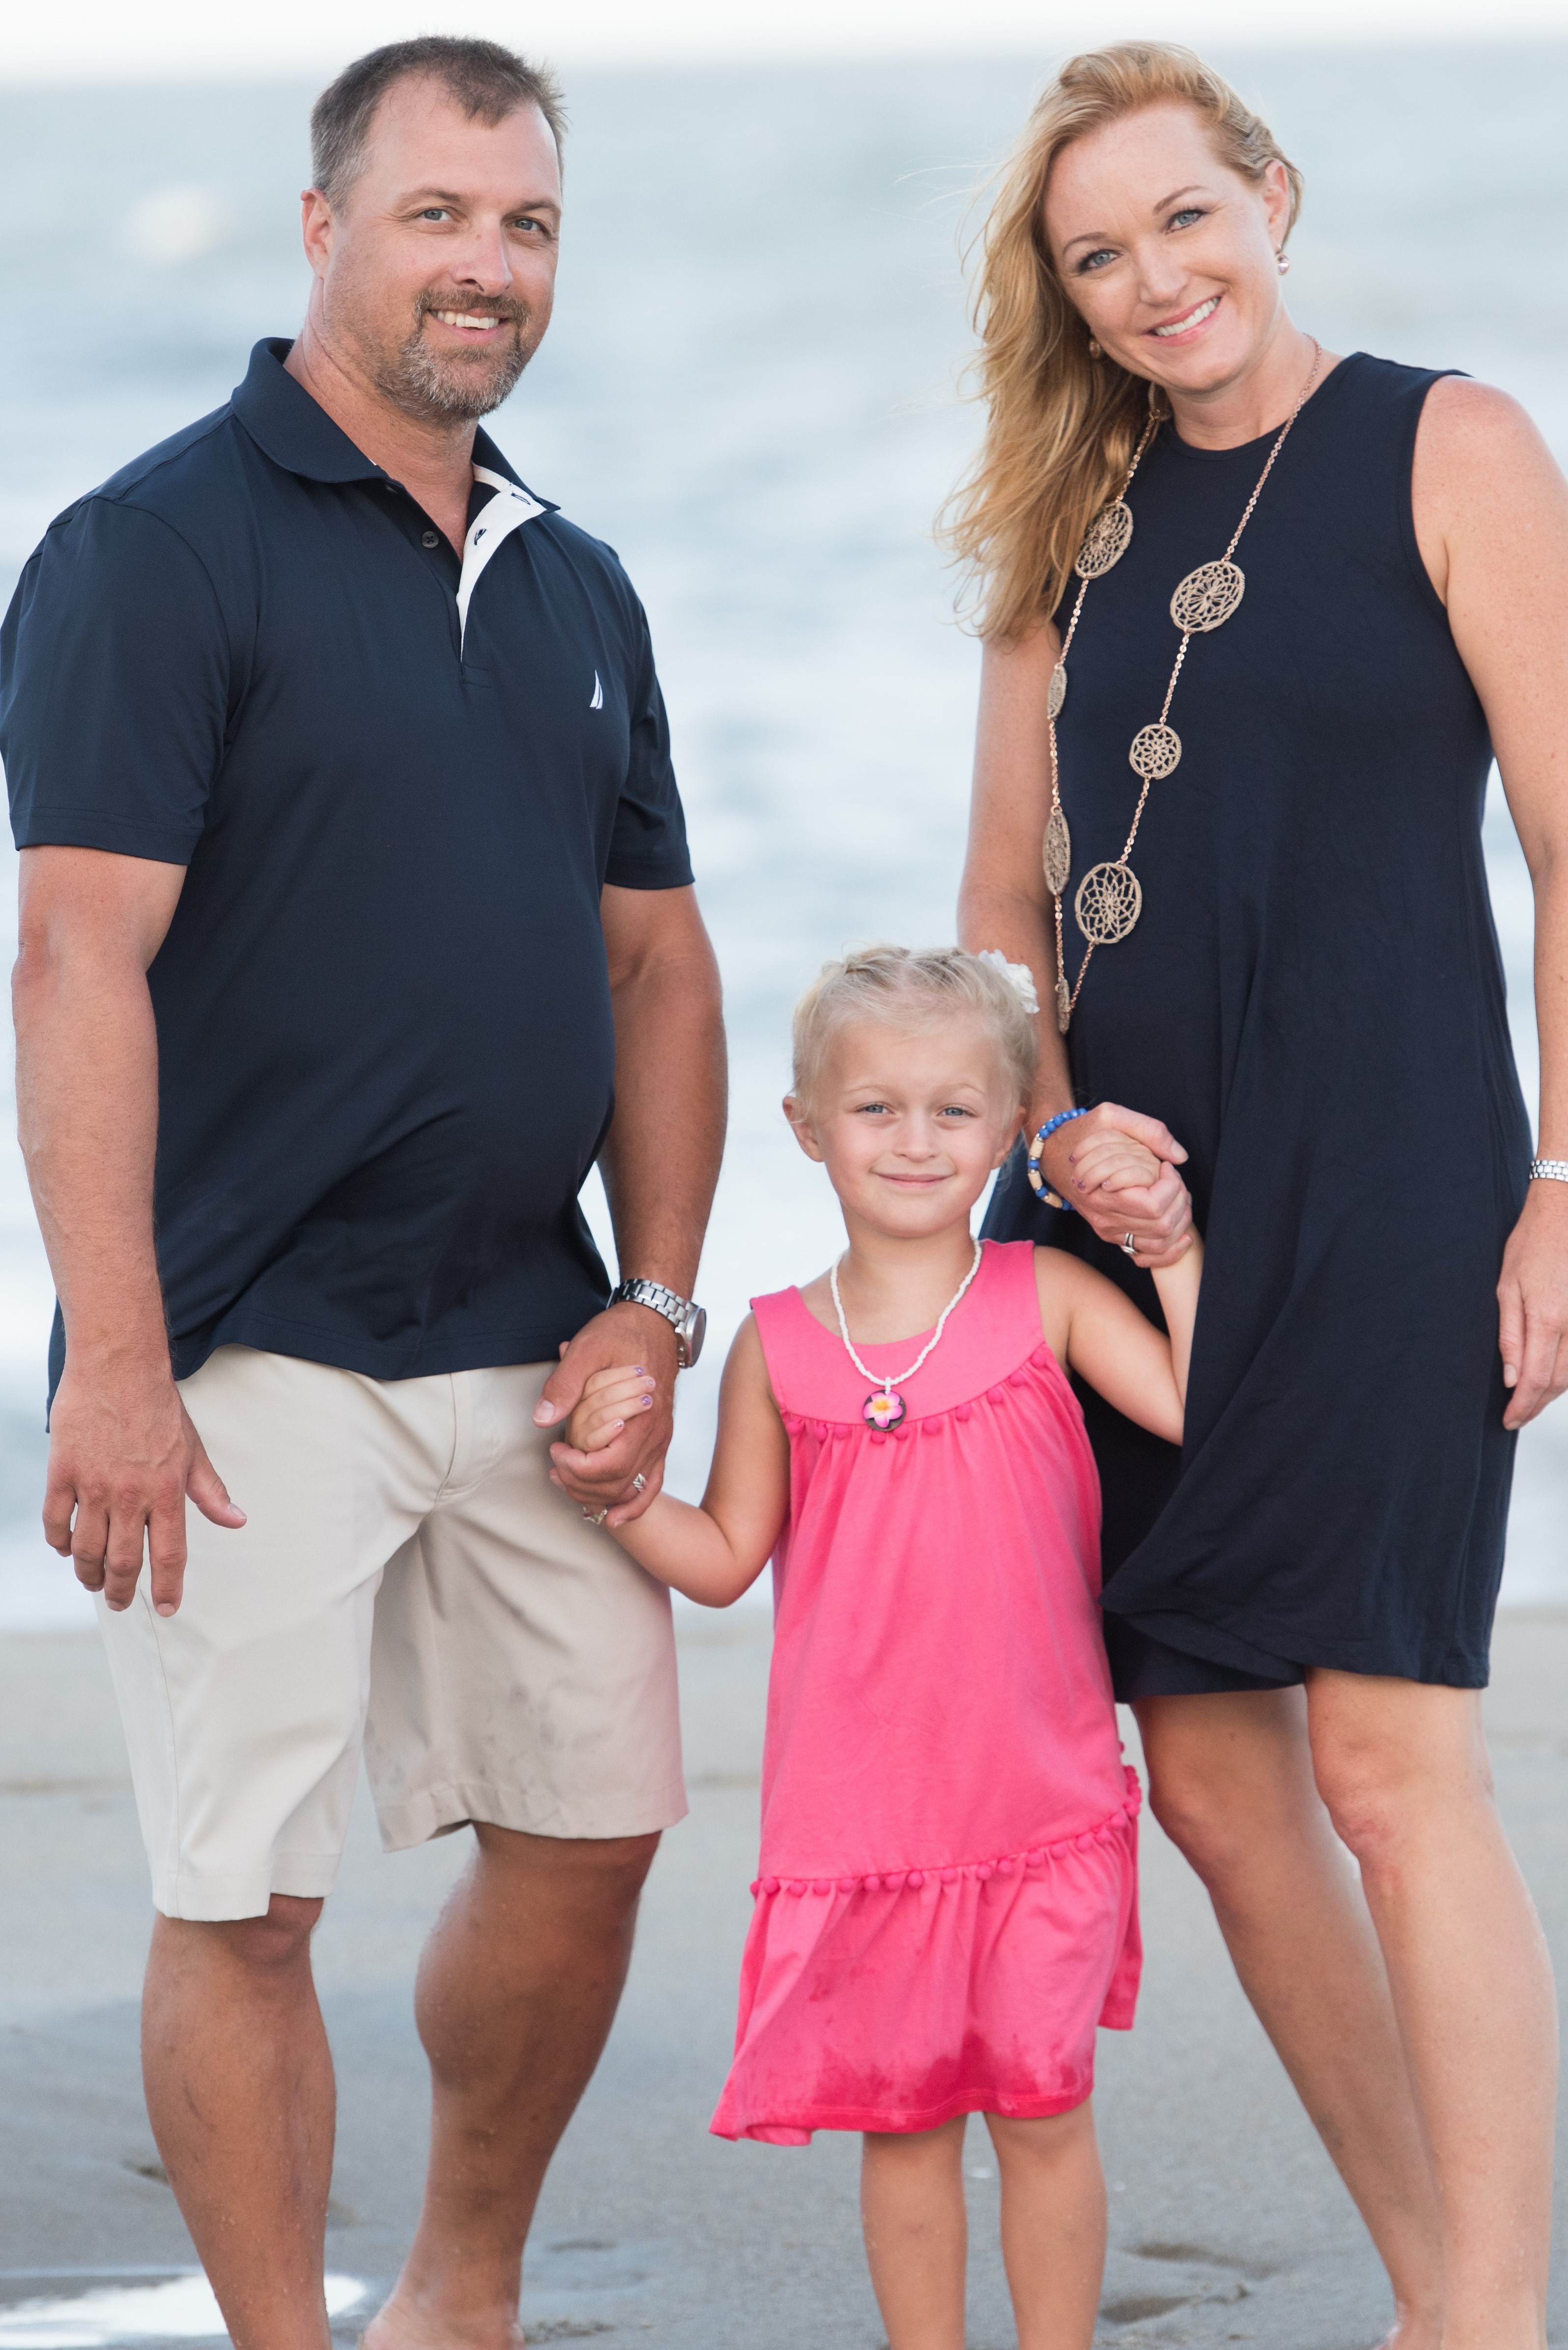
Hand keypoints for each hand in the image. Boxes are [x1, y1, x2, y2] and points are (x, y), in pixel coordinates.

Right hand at [43, 1357, 245, 1616]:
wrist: (118, 1366)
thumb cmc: (158, 1407)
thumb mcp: (193, 1449)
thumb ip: (210, 1491)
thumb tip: (237, 1520)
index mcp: (167, 1491)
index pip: (169, 1554)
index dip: (167, 1588)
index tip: (167, 1609)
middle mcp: (131, 1494)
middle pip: (123, 1561)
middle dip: (122, 1591)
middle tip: (120, 1603)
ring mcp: (93, 1485)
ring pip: (86, 1550)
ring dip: (88, 1574)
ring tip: (93, 1582)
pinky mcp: (62, 1472)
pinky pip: (56, 1522)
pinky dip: (60, 1542)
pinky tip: (66, 1548)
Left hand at [538, 1303, 678, 1525]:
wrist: (655, 1322)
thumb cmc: (621, 1334)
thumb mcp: (588, 1348)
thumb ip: (564, 1384)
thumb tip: (542, 1419)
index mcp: (642, 1416)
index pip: (610, 1466)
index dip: (578, 1469)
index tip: (556, 1452)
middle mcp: (656, 1435)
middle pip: (619, 1484)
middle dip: (581, 1485)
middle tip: (555, 1469)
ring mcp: (661, 1441)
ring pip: (633, 1490)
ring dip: (599, 1496)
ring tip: (569, 1484)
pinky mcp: (660, 1442)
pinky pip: (653, 1484)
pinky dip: (634, 1505)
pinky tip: (615, 1517)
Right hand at [1040, 1103, 1192, 1267]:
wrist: (1054, 1154)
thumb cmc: (1082, 1132)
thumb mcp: (1110, 1116)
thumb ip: (1149, 1130)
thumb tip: (1179, 1157)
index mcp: (1102, 1193)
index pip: (1153, 1206)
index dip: (1170, 1186)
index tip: (1165, 1166)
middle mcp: (1105, 1219)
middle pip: (1161, 1226)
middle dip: (1180, 1201)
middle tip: (1174, 1179)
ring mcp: (1109, 1231)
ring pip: (1160, 1243)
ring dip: (1180, 1220)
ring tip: (1178, 1196)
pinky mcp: (1114, 1235)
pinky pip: (1147, 1256)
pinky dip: (1171, 1252)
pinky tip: (1184, 1237)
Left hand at [1498, 1182, 1567, 1427]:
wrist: (1565, 1213)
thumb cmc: (1534, 1243)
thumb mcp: (1507, 1288)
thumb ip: (1510, 1337)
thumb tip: (1512, 1378)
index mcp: (1548, 1318)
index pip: (1536, 1380)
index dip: (1522, 1407)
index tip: (1509, 1419)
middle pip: (1559, 1382)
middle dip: (1537, 1404)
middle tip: (1516, 1415)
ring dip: (1553, 1390)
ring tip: (1530, 1399)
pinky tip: (1552, 1373)